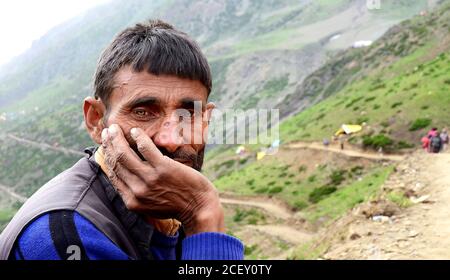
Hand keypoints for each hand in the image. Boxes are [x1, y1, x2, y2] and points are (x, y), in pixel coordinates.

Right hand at [101, 124, 223, 235]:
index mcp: (132, 201)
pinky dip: (138, 137)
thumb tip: (125, 177)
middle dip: (109, 145)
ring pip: (125, 155)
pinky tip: (135, 131)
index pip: (113, 175)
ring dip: (117, 139)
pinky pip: (145, 148)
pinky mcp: (163, 168)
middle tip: (107, 132)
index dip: (107, 158)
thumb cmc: (178, 205)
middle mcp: (138, 191)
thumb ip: (138, 194)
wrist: (199, 208)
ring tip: (115, 128)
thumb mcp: (151, 206)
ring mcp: (150, 179)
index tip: (105, 146)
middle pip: (116, 163)